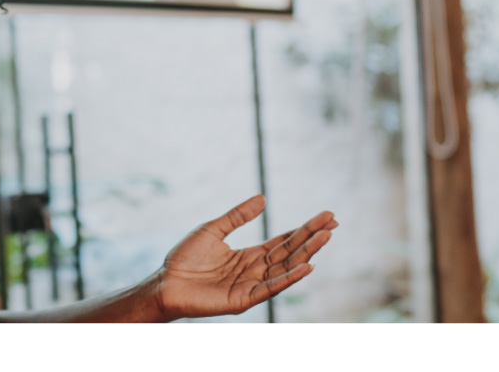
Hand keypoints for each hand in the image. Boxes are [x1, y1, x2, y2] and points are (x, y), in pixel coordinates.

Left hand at [150, 194, 336, 321]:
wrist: (165, 281)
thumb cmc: (185, 258)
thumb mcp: (213, 229)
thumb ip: (237, 216)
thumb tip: (263, 198)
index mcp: (248, 256)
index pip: (282, 242)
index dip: (303, 230)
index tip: (324, 218)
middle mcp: (254, 271)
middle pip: (289, 253)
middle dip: (311, 238)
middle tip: (333, 224)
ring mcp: (251, 286)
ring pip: (285, 269)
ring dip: (306, 254)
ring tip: (325, 238)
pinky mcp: (244, 300)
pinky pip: (272, 288)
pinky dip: (290, 278)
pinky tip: (307, 266)